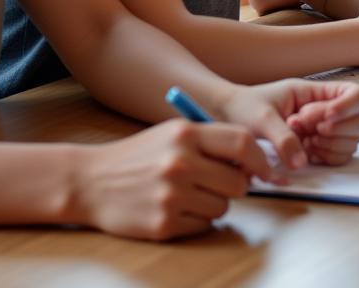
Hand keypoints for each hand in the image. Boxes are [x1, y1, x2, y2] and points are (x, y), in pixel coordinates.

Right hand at [71, 119, 258, 239]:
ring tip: (189, 193)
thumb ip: (211, 142)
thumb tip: (252, 162)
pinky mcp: (164, 224)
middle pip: (238, 182)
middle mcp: (181, 162)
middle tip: (218, 182)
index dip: (261, 159)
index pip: (242, 143)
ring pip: (223, 207)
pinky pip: (203, 226)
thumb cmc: (139, 156)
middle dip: (235, 185)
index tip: (267, 170)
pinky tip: (175, 208)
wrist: (92, 181)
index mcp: (186, 133)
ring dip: (214, 203)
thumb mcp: (173, 133)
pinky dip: (196, 220)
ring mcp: (172, 195)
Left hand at [218, 79, 358, 169]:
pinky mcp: (317, 148)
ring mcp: (323, 130)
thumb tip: (301, 161)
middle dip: (338, 131)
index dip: (348, 108)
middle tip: (311, 133)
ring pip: (352, 141)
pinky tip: (306, 154)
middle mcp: (325, 110)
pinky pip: (339, 156)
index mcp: (315, 92)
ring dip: (332, 145)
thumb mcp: (261, 119)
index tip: (324, 120)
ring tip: (306, 143)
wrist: (228, 118)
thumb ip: (283, 137)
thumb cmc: (245, 108)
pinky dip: (328, 157)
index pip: (355, 94)